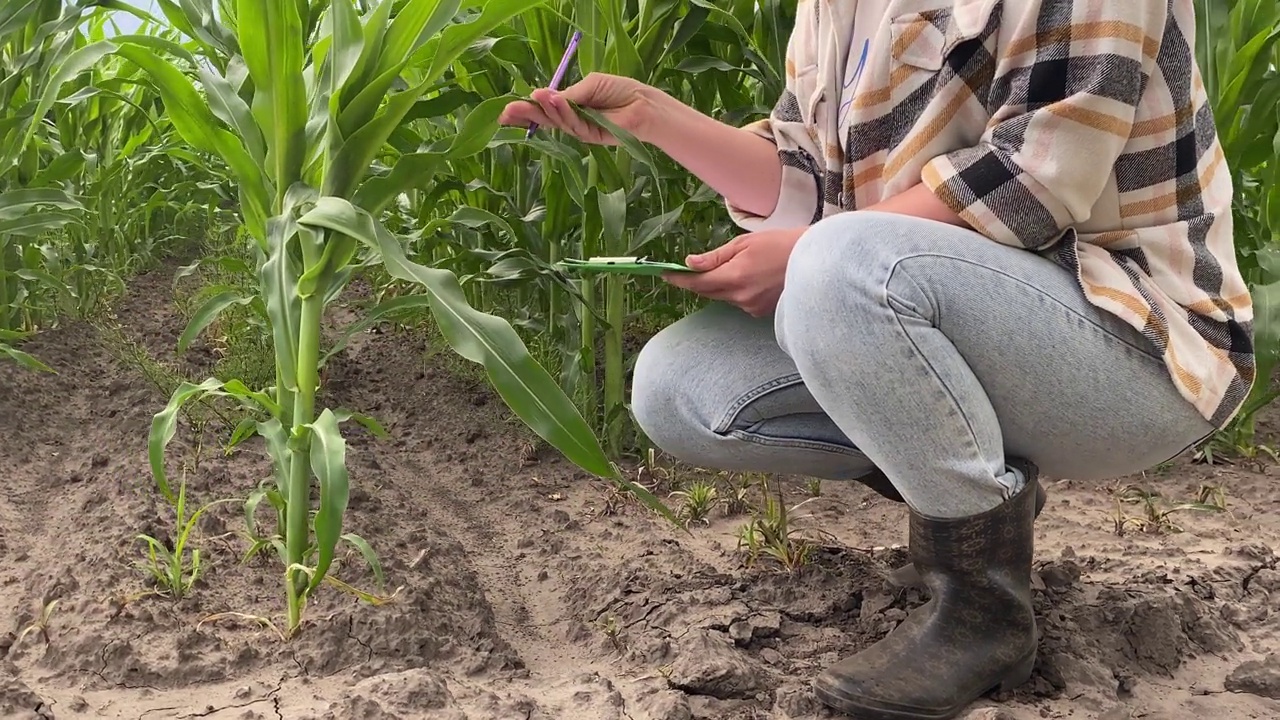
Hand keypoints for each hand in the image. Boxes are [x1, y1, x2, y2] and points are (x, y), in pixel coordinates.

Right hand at [499, 72, 658, 144]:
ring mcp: (580, 129)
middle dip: (526, 115)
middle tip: (507, 113)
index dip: (527, 108)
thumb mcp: (589, 85)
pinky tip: (555, 101)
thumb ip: (568, 94)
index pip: (544, 107)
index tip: (507, 109)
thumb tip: (544, 95)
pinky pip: (573, 125)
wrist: (644, 104)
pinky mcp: (590, 136)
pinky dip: (564, 112)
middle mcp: (572, 119)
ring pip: (557, 122)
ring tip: (534, 98)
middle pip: (545, 119)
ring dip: (545, 109)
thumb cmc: (620, 90)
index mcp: (570, 104)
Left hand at [663, 227, 806, 316]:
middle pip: (708, 292)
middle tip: (690, 269)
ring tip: (738, 267)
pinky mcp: (760, 312)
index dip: (679, 279)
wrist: (814, 261)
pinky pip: (739, 302)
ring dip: (721, 285)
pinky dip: (737, 291)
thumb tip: (690, 263)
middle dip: (699, 281)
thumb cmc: (781, 245)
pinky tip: (752, 278)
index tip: (664, 274)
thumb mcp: (745, 243)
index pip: (698, 283)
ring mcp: (751, 307)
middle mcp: (741, 297)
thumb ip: (715, 256)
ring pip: (724, 297)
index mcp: (735, 277)